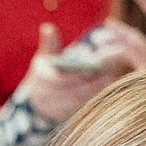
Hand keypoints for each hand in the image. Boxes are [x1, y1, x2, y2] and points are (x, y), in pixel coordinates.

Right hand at [15, 23, 139, 124]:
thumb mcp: (44, 57)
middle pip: (72, 91)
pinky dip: (92, 102)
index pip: (63, 77)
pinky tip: (104, 94)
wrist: (36, 102)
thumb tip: (48, 27)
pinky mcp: (64, 117)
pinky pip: (80, 110)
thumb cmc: (44, 74)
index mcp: (42, 78)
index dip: (81, 73)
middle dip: (91, 83)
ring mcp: (55, 109)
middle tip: (108, 75)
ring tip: (108, 83)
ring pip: (78, 102)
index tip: (96, 65)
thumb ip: (49, 43)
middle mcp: (46, 96)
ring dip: (94, 93)